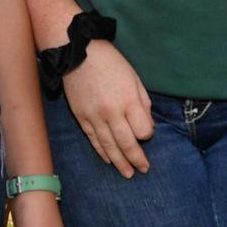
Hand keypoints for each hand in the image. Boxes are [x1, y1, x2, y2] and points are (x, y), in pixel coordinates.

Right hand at [60, 41, 153, 175]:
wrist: (78, 53)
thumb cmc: (111, 63)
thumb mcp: (134, 79)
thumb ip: (143, 104)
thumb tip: (148, 127)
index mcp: (128, 100)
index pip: (143, 130)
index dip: (147, 135)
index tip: (146, 133)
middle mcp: (112, 112)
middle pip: (127, 143)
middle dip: (136, 159)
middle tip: (143, 169)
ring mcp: (94, 116)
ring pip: (109, 146)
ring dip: (119, 162)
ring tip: (127, 173)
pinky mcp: (81, 117)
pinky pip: (93, 139)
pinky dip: (102, 152)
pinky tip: (108, 160)